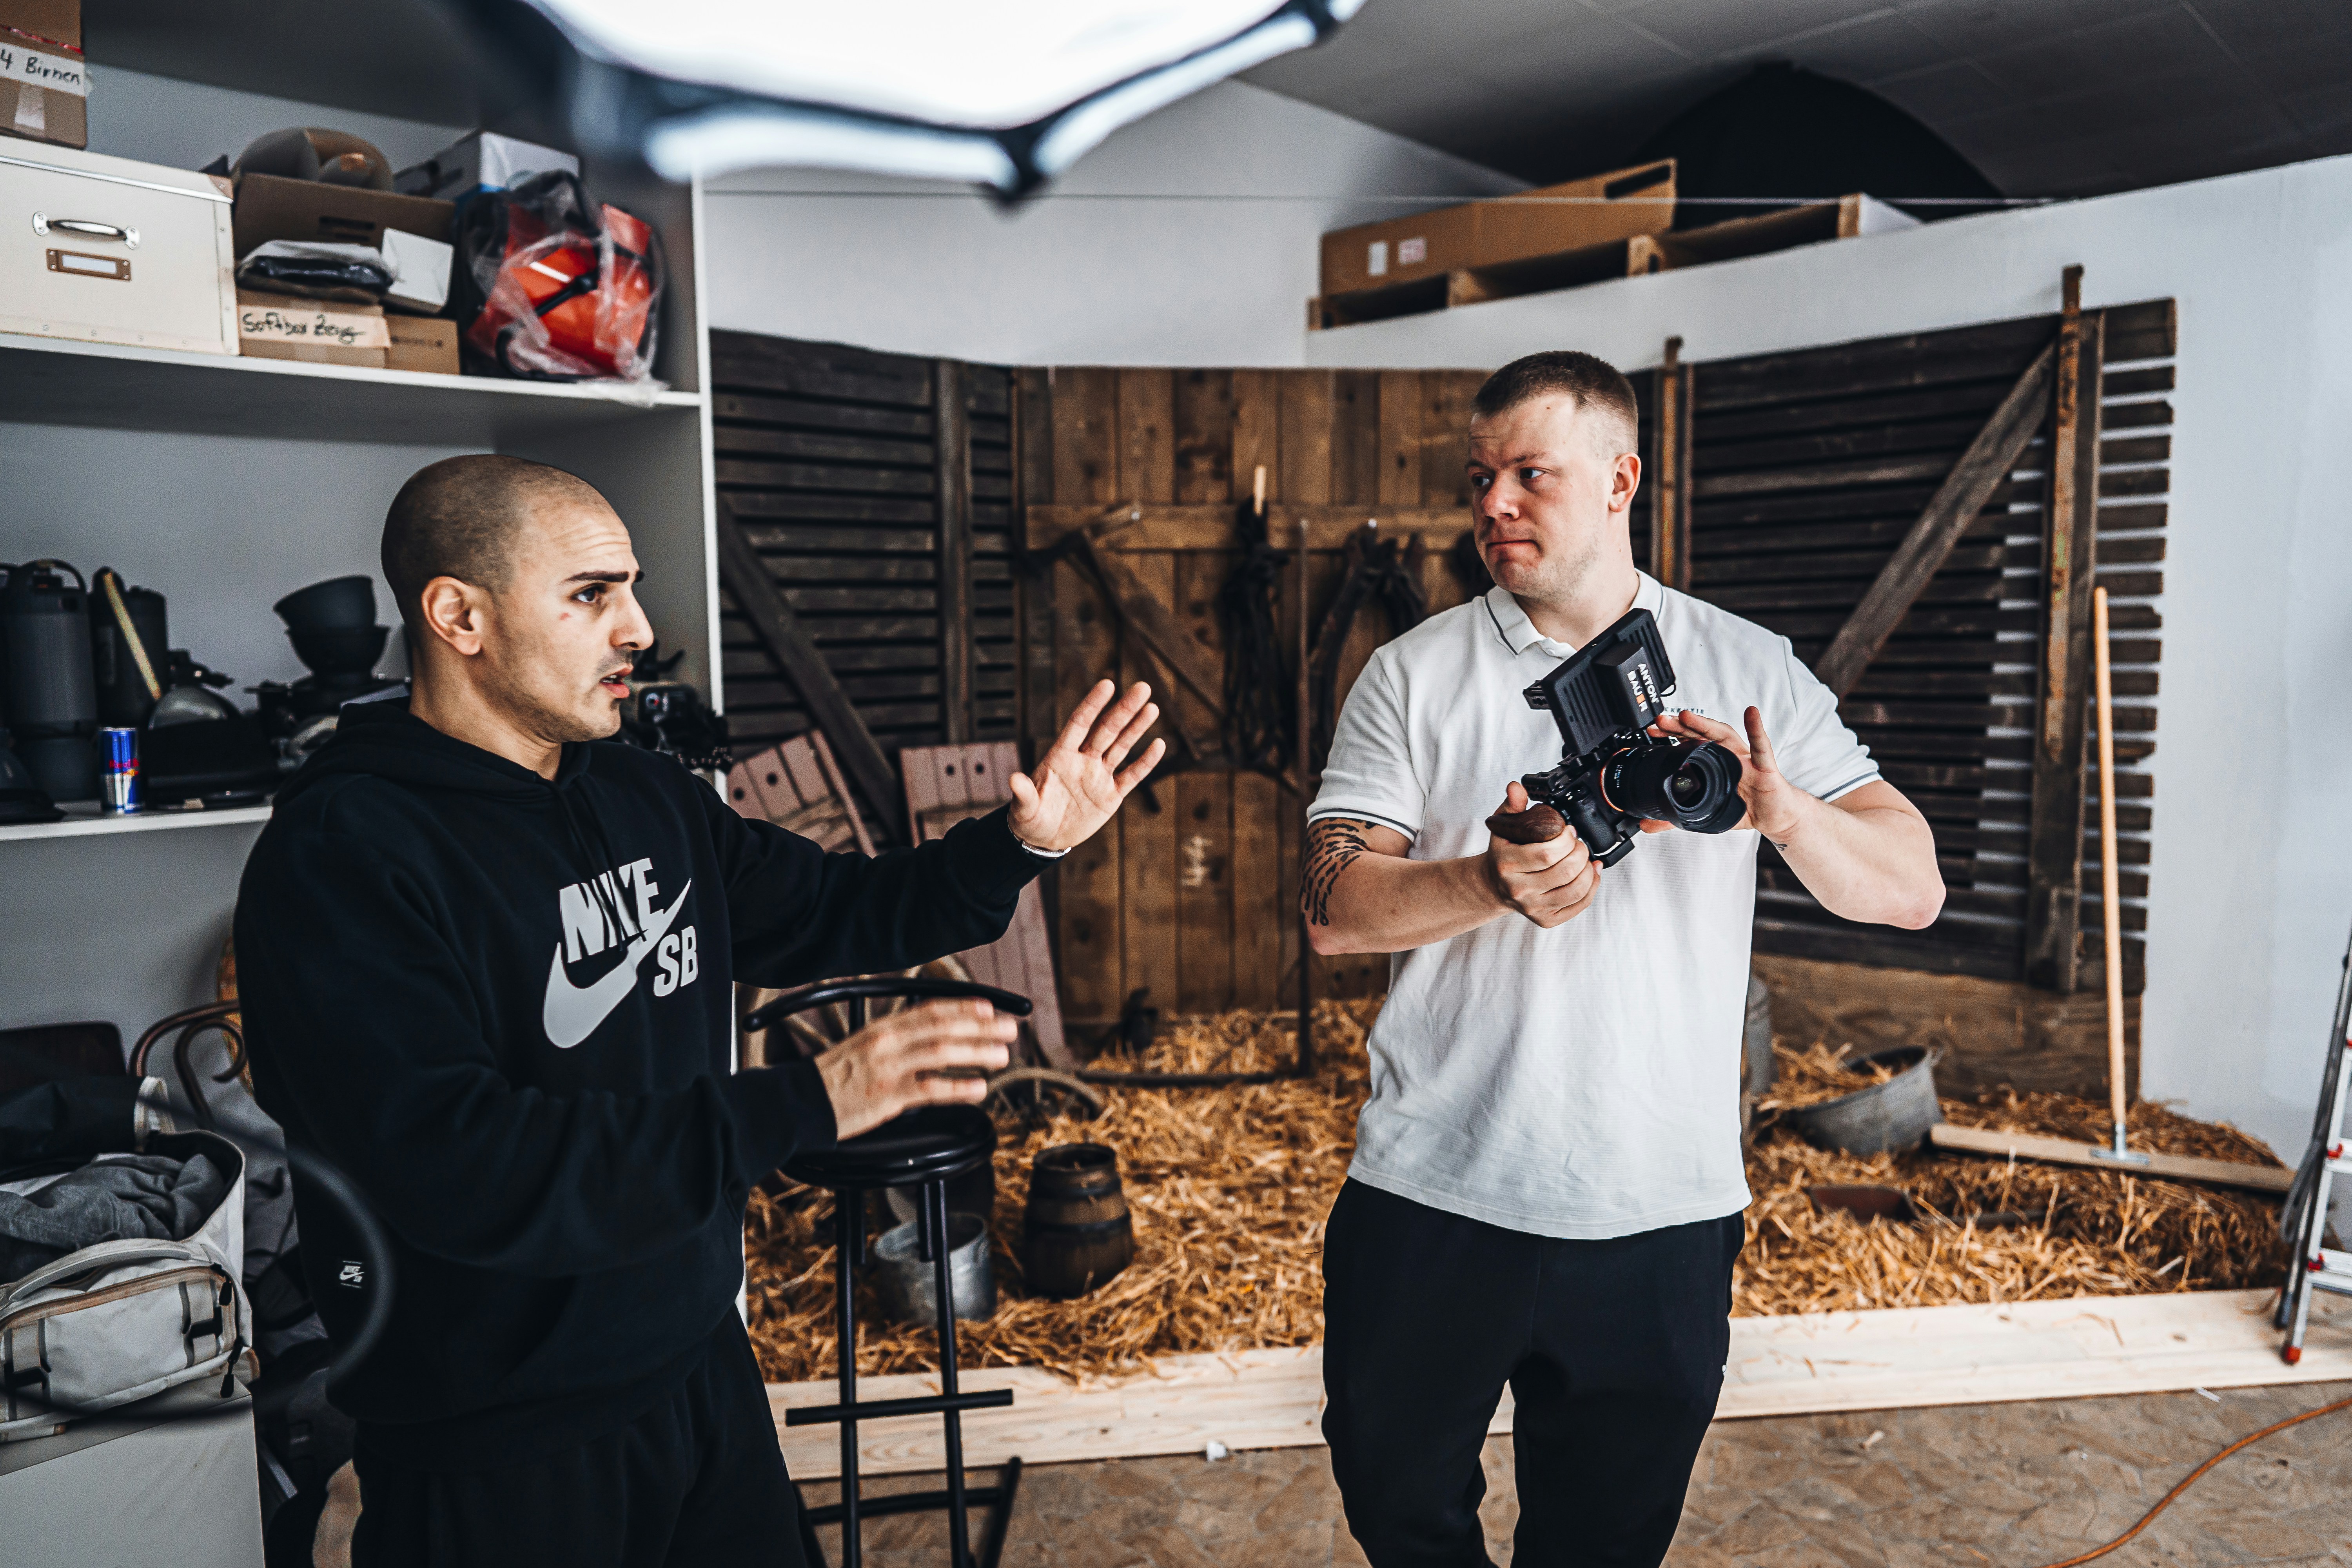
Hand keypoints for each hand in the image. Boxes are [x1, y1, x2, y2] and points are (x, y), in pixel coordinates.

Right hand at [815, 999, 1017, 1139]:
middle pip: (942, 1026)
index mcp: (883, 1027)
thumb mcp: (865, 1045)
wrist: (801, 1101)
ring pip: (941, 1053)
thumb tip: (933, 1034)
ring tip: (1002, 1055)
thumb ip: (898, 1038)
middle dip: (981, 1026)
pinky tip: (979, 1088)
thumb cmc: (835, 1076)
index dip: (963, 1006)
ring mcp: (888, 1069)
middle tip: (1009, 1029)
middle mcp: (888, 1043)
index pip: (930, 1009)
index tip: (990, 1006)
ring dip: (976, 1052)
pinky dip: (958, 1087)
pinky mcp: (887, 1098)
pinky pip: (930, 1089)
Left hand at [1007, 679, 1165, 851]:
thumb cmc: (1029, 818)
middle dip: (1124, 709)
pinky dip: (1145, 762)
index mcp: (1060, 756)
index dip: (1093, 705)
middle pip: (1107, 730)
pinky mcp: (1111, 795)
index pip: (1079, 724)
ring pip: (1122, 747)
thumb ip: (1023, 793)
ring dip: (1137, 728)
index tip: (1107, 684)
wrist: (1044, 839)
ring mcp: (1098, 776)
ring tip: (1153, 707)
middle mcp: (1082, 760)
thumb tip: (1014, 779)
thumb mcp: (1024, 808)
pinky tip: (1159, 744)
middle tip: (1143, 687)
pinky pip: (1132, 776)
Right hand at [1480, 781, 1598, 927]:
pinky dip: (1592, 886)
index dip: (1566, 839)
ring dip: (1588, 869)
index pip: (1547, 853)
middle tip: (1577, 842)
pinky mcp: (1546, 920)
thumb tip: (1517, 787)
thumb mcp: (1503, 827)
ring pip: (1575, 890)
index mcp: (1506, 865)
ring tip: (1584, 857)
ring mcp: (1533, 907)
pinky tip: (1591, 872)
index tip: (1569, 830)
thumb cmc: (1503, 854)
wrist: (1494, 885)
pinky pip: (1579, 905)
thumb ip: (1512, 806)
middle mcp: (1518, 889)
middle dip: (1580, 851)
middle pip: (1565, 871)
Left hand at [1642, 707, 1804, 842]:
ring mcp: (1745, 758)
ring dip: (1705, 724)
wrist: (1774, 817)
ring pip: (1724, 735)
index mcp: (1712, 762)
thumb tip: (1646, 825)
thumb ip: (1675, 819)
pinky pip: (1761, 747)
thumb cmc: (1743, 808)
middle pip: (1700, 735)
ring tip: (1686, 715)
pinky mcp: (1765, 767)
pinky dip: (1756, 730)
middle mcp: (1727, 755)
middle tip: (1659, 720)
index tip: (1651, 731)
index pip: (1688, 743)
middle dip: (1679, 726)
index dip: (1670, 736)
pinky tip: (1751, 714)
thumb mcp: (1705, 814)